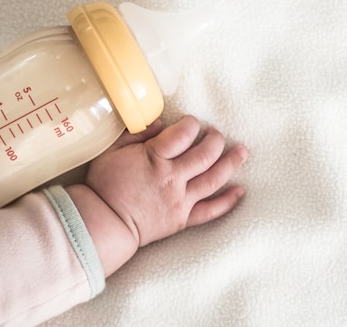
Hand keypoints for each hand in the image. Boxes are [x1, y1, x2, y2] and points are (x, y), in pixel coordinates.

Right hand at [85, 115, 247, 247]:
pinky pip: (211, 211)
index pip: (183, 134)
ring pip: (214, 179)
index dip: (191, 123)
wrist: (104, 223)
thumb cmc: (105, 185)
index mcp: (155, 158)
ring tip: (242, 152)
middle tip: (216, 133)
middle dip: (216, 139)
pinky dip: (228, 201)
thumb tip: (160, 123)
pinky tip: (240, 191)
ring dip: (232, 163)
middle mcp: (173, 178)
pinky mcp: (183, 219)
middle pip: (206, 154)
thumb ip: (137, 133)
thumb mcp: (112, 151)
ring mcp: (181, 200)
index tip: (191, 122)